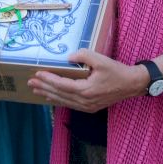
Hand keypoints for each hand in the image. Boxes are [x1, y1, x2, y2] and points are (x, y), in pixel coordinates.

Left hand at [27, 49, 146, 112]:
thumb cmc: (117, 71)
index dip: (49, 79)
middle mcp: (85, 101)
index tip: (37, 73)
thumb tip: (69, 57)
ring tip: (37, 90)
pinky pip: (70, 104)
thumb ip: (84, 56)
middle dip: (44, 87)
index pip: (62, 85)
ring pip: (63, 101)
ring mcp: (87, 107)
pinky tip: (52, 96)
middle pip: (59, 94)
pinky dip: (59, 100)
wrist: (131, 85)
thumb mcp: (101, 60)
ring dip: (49, 95)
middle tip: (30, 82)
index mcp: (86, 90)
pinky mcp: (90, 107)